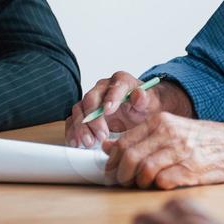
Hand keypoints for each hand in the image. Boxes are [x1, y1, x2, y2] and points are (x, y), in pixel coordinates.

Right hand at [66, 72, 192, 148]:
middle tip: (102, 135)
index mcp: (121, 81)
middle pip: (91, 99)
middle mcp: (103, 88)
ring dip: (82, 127)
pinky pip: (73, 120)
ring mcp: (92, 101)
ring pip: (79, 110)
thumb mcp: (151, 103)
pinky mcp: (85, 114)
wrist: (142, 113)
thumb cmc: (146, 106)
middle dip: (94, 119)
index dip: (110, 98)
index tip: (109, 111)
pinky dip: (72, 131)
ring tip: (89, 142)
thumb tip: (138, 94)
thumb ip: (144, 98)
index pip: (114, 86)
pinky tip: (76, 143)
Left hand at [103, 113, 223, 188]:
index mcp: (161, 122)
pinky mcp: (191, 170)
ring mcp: (180, 153)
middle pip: (130, 157)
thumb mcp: (171, 129)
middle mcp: (169, 134)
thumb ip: (140, 137)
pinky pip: (163, 181)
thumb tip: (107, 145)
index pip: (124, 142)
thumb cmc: (203, 140)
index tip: (111, 171)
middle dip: (121, 174)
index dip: (113, 160)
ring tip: (141, 185)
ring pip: (144, 170)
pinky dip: (157, 186)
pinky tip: (159, 185)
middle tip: (122, 182)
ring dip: (138, 183)